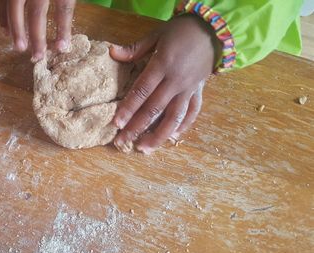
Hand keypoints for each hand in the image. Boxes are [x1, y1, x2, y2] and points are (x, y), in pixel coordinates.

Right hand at [0, 0, 75, 61]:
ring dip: (16, 30)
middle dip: (36, 35)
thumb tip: (63, 40)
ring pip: (15, 8)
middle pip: (36, 11)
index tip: (62, 48)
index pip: (63, 7)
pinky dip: (3, 18)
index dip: (63, 28)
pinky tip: (6, 33)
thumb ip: (64, 6)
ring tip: (20, 48)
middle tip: (37, 56)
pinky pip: (2, 3)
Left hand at [110, 14, 221, 153]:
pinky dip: (184, 125)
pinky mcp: (199, 92)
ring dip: (159, 135)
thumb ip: (135, 49)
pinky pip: (193, 112)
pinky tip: (173, 137)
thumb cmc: (181, 31)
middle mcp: (175, 81)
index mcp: (162, 65)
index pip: (142, 91)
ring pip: (174, 117)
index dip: (128, 108)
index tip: (116, 123)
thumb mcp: (156, 35)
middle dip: (137, 127)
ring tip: (145, 148)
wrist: (215, 29)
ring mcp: (189, 89)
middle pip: (154, 109)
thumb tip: (112, 53)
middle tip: (123, 141)